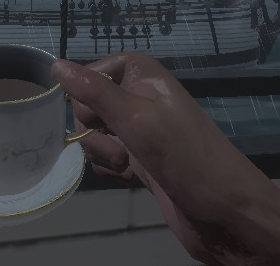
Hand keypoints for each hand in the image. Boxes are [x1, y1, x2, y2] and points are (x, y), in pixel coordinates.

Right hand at [51, 53, 279, 265]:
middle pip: (89, 105)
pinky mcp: (141, 161)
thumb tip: (55, 65)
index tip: (105, 116)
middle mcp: (141, 98)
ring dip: (104, 153)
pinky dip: (111, 168)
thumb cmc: (186, 159)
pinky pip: (106, 157)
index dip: (90, 95)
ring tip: (130, 165)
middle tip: (124, 144)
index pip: (92, 71)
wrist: (225, 215)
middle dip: (96, 129)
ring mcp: (141, 132)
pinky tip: (130, 178)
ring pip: (94, 134)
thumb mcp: (137, 118)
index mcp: (144, 75)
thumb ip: (94, 92)